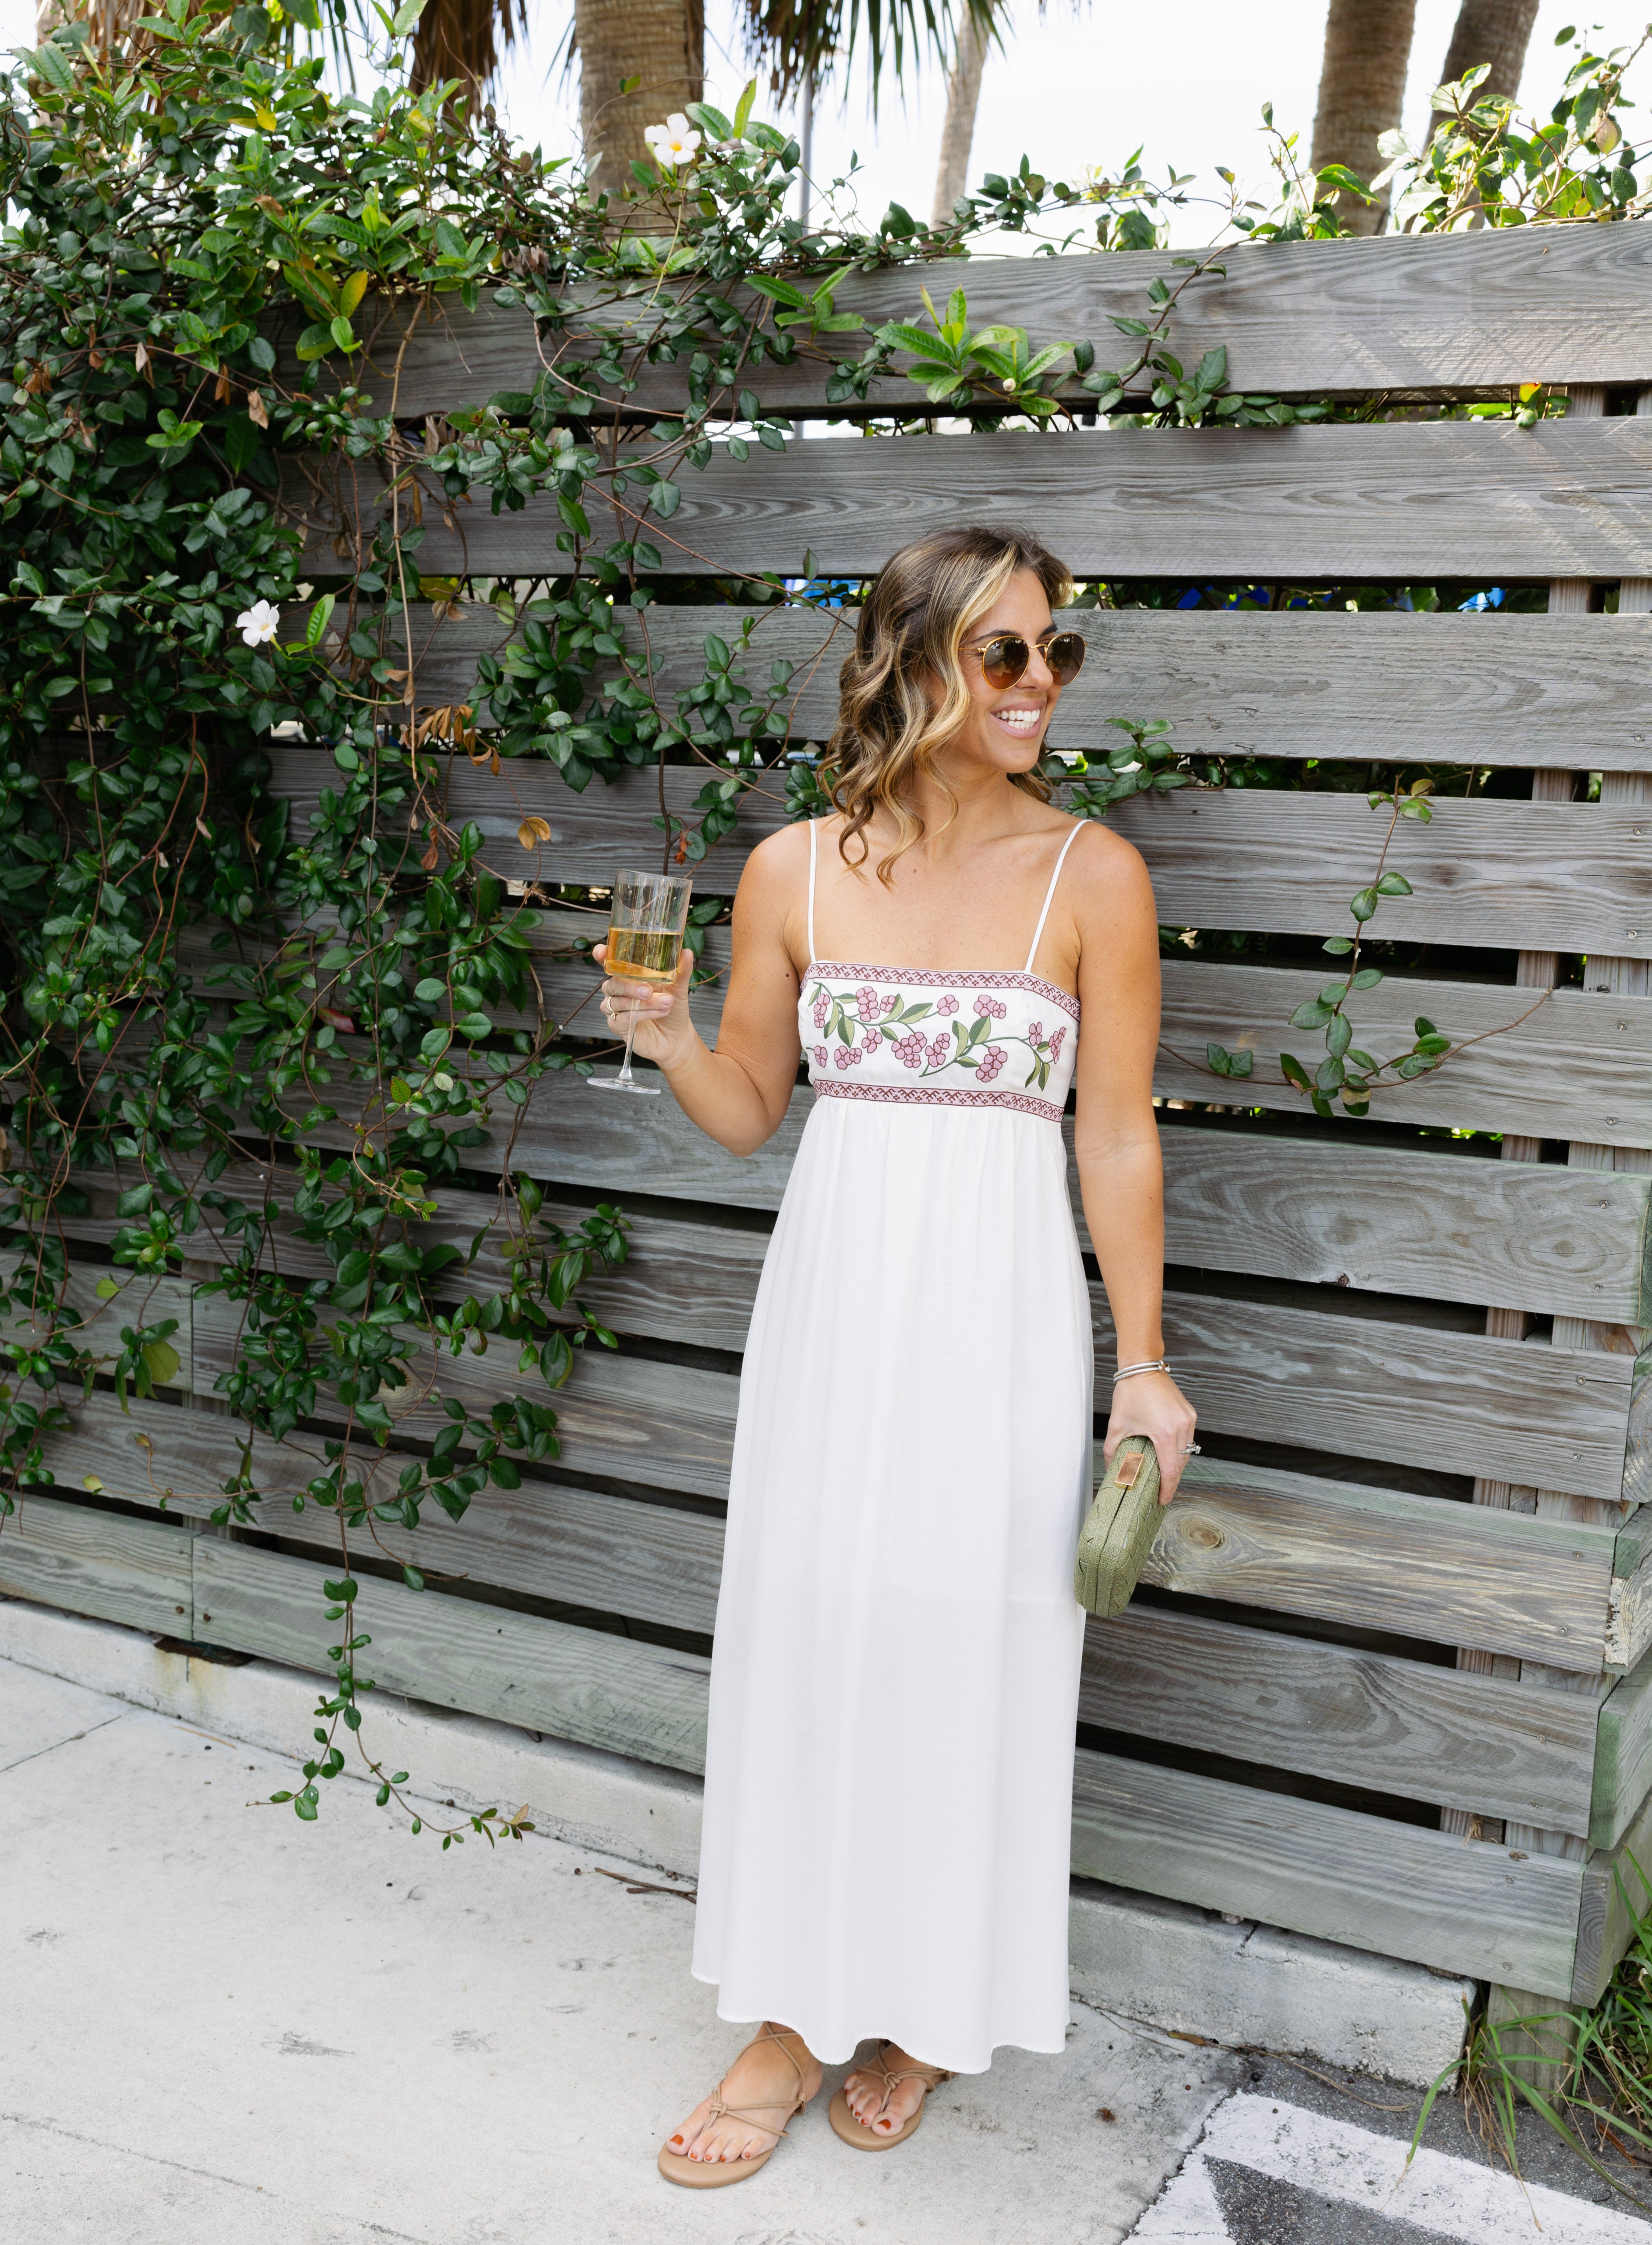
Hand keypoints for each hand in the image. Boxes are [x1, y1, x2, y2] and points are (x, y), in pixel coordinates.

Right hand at [593, 941, 697, 1072]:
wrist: (676, 1036)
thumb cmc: (673, 1009)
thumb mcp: (679, 988)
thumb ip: (681, 971)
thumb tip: (686, 952)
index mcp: (628, 976)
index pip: (608, 963)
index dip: (601, 955)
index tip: (602, 952)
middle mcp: (618, 991)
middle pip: (612, 984)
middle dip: (630, 986)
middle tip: (649, 990)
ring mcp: (615, 1008)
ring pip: (618, 1002)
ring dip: (643, 1003)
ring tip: (665, 1003)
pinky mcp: (617, 1025)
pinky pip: (623, 1018)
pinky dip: (642, 1015)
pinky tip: (659, 1012)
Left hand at [1102, 1369, 1196, 1505]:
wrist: (1142, 1367)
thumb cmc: (1130, 1393)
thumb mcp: (1117, 1425)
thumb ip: (1112, 1451)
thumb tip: (1112, 1471)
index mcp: (1165, 1433)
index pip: (1171, 1471)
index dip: (1168, 1489)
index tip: (1162, 1500)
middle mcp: (1182, 1427)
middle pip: (1180, 1464)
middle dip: (1171, 1479)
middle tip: (1160, 1491)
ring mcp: (1189, 1420)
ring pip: (1187, 1452)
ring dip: (1176, 1464)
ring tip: (1163, 1475)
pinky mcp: (1190, 1414)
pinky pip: (1188, 1439)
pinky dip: (1179, 1449)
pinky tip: (1168, 1454)